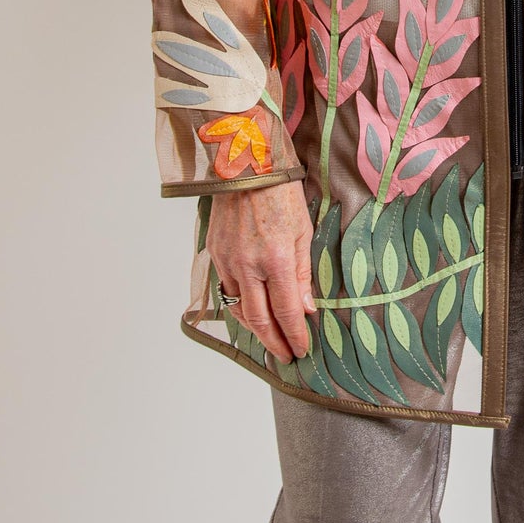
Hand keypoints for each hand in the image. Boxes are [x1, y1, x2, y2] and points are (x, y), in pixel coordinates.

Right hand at [206, 178, 315, 363]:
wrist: (245, 166)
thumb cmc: (280, 192)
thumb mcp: (302, 230)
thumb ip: (303, 272)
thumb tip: (307, 308)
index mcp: (275, 259)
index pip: (286, 310)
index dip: (294, 335)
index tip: (302, 349)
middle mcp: (248, 265)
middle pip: (259, 319)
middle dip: (275, 342)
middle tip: (286, 356)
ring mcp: (228, 261)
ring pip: (239, 309)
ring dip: (256, 330)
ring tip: (271, 340)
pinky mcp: (216, 254)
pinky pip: (226, 291)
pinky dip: (239, 308)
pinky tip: (251, 313)